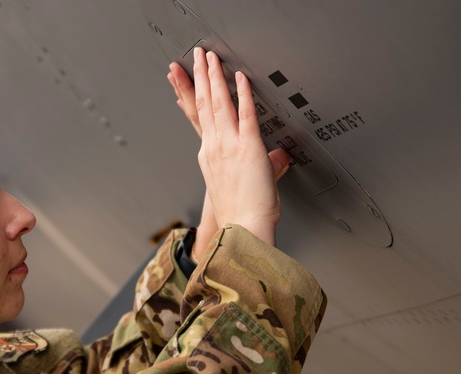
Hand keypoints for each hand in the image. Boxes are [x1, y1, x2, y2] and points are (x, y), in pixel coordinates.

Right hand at [167, 53, 290, 256]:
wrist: (242, 229)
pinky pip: (245, 115)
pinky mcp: (248, 148)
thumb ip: (264, 164)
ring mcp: (229, 146)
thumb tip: (279, 156)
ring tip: (209, 58)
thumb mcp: (245, 185)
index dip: (188, 97)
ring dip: (214, 77)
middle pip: (203, 105)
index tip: (181, 82)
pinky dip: (243, 95)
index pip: (197, 118)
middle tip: (193, 57)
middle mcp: (214, 148)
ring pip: (218, 104)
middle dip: (198, 77)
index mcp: (210, 156)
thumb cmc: (241, 214)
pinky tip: (240, 78)